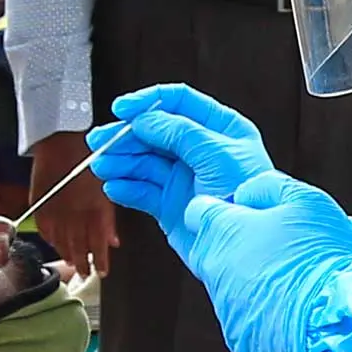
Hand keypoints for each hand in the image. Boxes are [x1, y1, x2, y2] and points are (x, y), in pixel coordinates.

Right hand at [30, 132, 118, 276]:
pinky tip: (55, 244)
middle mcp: (75, 214)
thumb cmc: (90, 155)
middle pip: (79, 247)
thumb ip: (109, 217)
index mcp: (95, 208)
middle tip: (87, 274)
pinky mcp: (40, 204)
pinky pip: (45, 229)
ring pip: (61, 241)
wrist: (62, 138)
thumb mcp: (107, 185)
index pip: (97, 243)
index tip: (103, 271)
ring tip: (72, 262)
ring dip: (67, 254)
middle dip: (84, 263)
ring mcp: (56, 210)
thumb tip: (113, 240)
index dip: (100, 260)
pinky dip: (51, 239)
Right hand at [88, 84, 273, 218]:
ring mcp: (184, 178)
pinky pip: (143, 191)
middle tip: (101, 141)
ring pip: (144, 162)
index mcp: (219, 128)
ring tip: (104, 166)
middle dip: (126, 136)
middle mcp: (200, 150)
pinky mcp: (171, 205)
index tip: (123, 109)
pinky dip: (127, 188)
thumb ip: (179, 133)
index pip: (179, 103)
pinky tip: (115, 187)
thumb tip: (146, 118)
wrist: (250, 249)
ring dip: (121, 162)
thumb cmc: (249, 198)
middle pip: (154, 132)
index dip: (149, 102)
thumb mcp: (216, 155)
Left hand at [183, 171, 351, 351]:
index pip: (197, 211)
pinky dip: (258, 309)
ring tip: (285, 276)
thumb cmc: (322, 254)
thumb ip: (265, 187)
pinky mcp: (238, 335)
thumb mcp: (303, 198)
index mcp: (225, 230)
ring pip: (225, 284)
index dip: (219, 210)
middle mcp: (215, 268)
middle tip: (269, 246)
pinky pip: (241, 315)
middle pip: (207, 249)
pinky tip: (287, 303)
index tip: (240, 215)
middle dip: (231, 245)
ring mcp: (224, 305)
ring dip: (246, 278)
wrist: (337, 312)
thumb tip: (246, 193)